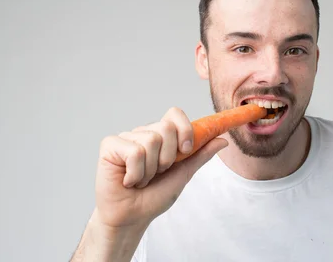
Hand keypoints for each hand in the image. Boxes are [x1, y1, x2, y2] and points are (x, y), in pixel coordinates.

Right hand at [93, 107, 227, 228]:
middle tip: (157, 173)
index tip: (186, 150)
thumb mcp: (183, 174)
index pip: (174, 114)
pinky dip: (135, 173)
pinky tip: (128, 180)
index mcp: (161, 136)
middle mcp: (143, 133)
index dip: (184, 129)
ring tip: (141, 179)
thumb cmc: (154, 197)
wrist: (132, 218)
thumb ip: (200, 155)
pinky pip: (134, 152)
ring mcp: (126, 138)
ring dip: (150, 169)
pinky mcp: (110, 146)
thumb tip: (223, 140)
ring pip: (151, 141)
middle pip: (166, 127)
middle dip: (168, 158)